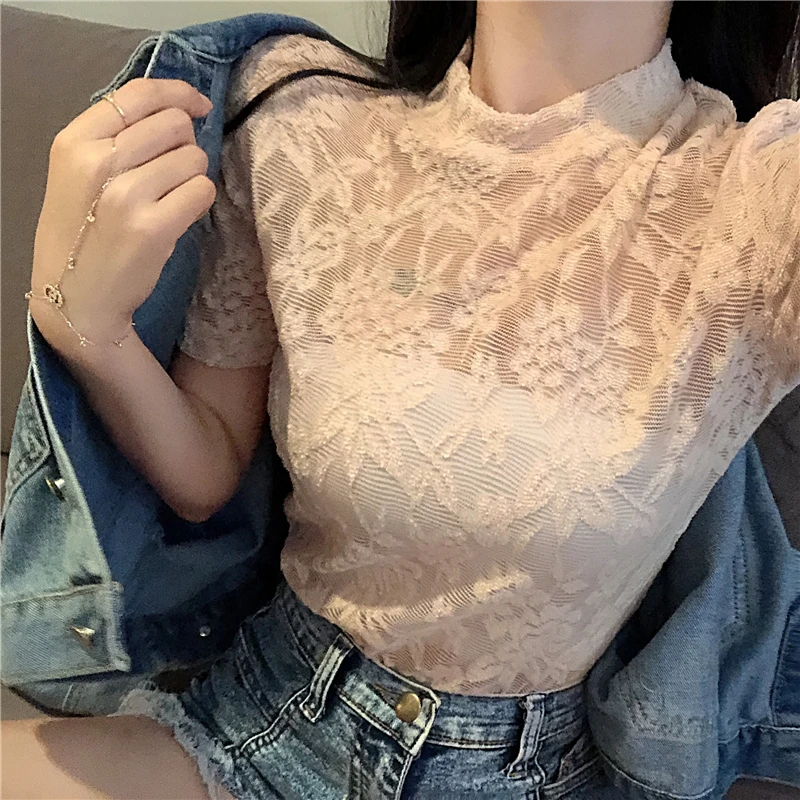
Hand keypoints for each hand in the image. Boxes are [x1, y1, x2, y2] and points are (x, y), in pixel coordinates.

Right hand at [30, 78, 215, 345]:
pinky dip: (199, 201)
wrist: (76, 298)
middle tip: (172, 172)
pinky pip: (203, 191)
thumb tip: (176, 109)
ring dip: (192, 176)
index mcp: (74, 141)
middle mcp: (98, 162)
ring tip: (168, 199)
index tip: (198, 106)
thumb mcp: (77, 173)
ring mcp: (126, 195)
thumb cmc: (81, 232)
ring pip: (194, 158)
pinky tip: (178, 215)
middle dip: (185, 144)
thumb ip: (115, 138)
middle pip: (174, 124)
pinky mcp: (154, 228)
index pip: (139, 93)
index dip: (179, 93)